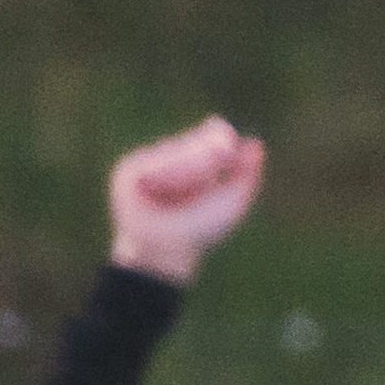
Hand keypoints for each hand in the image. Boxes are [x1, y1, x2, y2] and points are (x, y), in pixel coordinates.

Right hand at [110, 119, 267, 281]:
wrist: (170, 248)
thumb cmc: (202, 229)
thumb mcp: (231, 202)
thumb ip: (245, 174)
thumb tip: (255, 143)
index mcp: (196, 163)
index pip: (210, 137)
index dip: (219, 136)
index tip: (227, 144)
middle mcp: (173, 159)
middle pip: (193, 141)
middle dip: (205, 162)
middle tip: (207, 182)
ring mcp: (150, 162)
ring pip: (174, 149)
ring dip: (186, 173)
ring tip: (183, 198)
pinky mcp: (129, 169)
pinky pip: (153, 162)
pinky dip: (164, 176)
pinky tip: (163, 192)